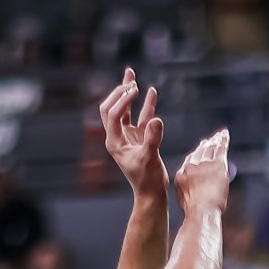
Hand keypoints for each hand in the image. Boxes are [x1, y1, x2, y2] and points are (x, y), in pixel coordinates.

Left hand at [99, 70, 164, 193]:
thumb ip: (152, 139)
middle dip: (119, 93)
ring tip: (131, 75)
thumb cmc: (148, 180)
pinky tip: (151, 91)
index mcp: (114, 142)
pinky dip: (146, 105)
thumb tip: (157, 120)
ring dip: (127, 93)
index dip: (122, 101)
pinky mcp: (139, 138)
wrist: (152, 193)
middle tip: (131, 81)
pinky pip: (141, 117)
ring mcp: (128, 136)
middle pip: (111, 108)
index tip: (135, 90)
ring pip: (124, 110)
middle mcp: (118, 137)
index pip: (113, 115)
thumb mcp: (150, 159)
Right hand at [175, 128, 231, 214]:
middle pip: (199, 152)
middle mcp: (192, 167)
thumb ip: (187, 192)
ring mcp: (205, 164)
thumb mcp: (185, 202)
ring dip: (215, 140)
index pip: (189, 161)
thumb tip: (192, 193)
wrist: (201, 211)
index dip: (195, 154)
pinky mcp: (217, 164)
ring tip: (219, 135)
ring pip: (210, 148)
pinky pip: (220, 148)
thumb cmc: (195, 213)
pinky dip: (223, 140)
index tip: (199, 149)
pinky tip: (225, 134)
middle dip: (205, 145)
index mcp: (182, 175)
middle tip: (210, 139)